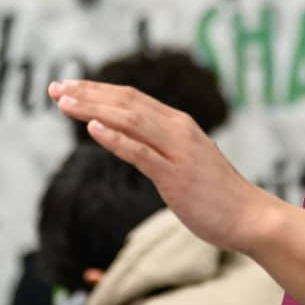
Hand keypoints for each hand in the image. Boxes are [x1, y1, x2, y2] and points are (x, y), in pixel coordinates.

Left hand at [47, 79, 283, 253]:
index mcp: (177, 124)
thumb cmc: (216, 193)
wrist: (249, 217)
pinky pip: (141, 153)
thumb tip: (130, 139)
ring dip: (93, 109)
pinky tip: (92, 129)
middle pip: (125, 103)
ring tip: (64, 103)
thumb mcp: (185, 160)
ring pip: (129, 121)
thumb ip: (159, 146)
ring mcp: (177, 152)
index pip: (131, 98)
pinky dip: (115, 138)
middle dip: (87, 94)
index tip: (68, 87)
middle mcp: (177, 130)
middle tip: (54, 88)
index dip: (97, 90)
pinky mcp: (176, 176)